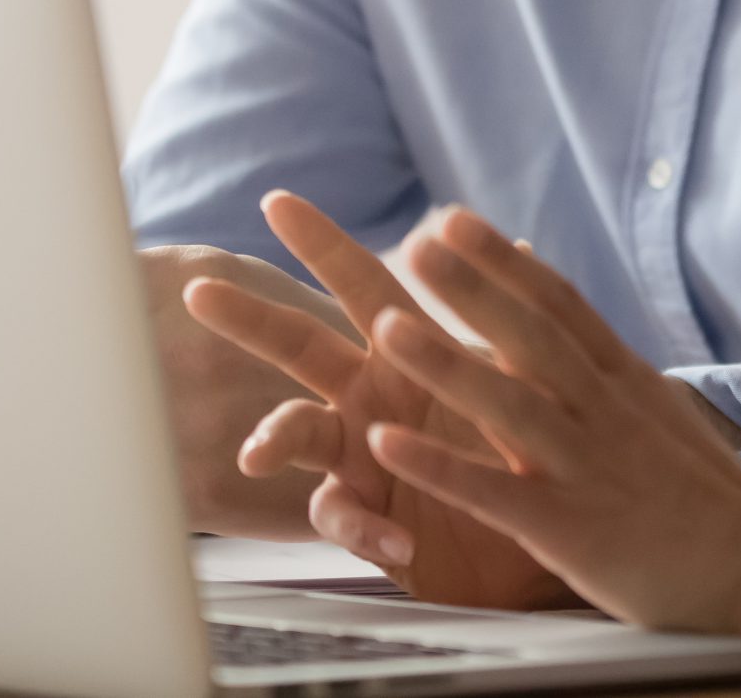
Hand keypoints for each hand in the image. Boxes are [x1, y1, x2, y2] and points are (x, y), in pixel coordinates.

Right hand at [180, 192, 574, 609]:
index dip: (324, 244)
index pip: (361, 285)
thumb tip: (517, 244)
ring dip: (273, 436)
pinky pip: (345, 518)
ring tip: (257, 453)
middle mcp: (370, 397)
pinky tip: (397, 540)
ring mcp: (360, 457)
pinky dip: (366, 528)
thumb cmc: (518, 450)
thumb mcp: (520, 379)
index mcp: (407, 352)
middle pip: (299, 346)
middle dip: (250, 320)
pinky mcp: (369, 518)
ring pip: (294, 434)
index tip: (278, 200)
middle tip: (199, 292)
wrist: (541, 535)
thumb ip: (501, 321)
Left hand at [360, 206, 740, 656]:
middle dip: (472, 285)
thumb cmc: (710, 498)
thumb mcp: (661, 415)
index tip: (453, 219)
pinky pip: (495, 492)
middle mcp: (606, 411)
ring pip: (509, 403)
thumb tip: (578, 328)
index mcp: (626, 382)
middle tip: (417, 237)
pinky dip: (441, 465)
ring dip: (445, 363)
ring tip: (386, 323)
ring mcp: (589, 466)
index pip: (560, 306)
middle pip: (531, 335)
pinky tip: (387, 446)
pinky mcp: (573, 528)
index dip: (504, 261)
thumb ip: (612, 374)